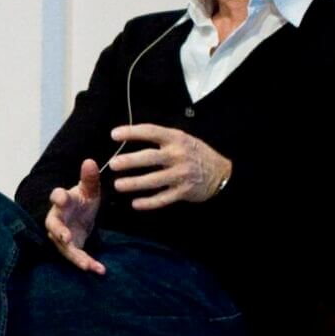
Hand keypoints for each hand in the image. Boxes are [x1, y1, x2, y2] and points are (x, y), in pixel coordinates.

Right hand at [45, 158, 105, 273]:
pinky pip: (77, 257)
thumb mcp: (89, 189)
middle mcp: (58, 220)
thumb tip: (90, 161)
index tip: (60, 198)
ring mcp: (62, 236)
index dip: (58, 197)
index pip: (57, 196)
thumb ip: (89, 178)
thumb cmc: (81, 200)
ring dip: (76, 257)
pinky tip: (100, 270)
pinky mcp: (70, 248)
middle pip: (53, 226)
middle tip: (65, 238)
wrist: (79, 215)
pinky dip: (88, 264)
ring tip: (87, 265)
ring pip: (65, 247)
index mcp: (63, 201)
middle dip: (59, 232)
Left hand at [108, 123, 231, 209]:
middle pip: (150, 157)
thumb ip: (163, 139)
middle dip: (130, 161)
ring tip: (119, 185)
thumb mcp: (184, 139)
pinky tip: (135, 203)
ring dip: (134, 183)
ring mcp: (181, 175)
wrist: (221, 174)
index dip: (132, 132)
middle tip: (113, 164)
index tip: (114, 134)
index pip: (151, 132)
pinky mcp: (183, 191)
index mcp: (176, 138)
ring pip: (153, 180)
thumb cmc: (197, 154)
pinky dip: (148, 203)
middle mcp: (178, 155)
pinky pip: (163, 198)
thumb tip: (133, 138)